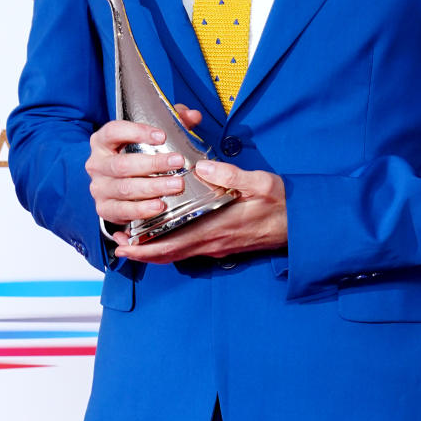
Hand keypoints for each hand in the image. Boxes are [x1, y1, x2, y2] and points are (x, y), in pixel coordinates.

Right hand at [84, 105, 201, 229]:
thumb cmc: (136, 156)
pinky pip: (122, 210)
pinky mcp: (105, 209)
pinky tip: (160, 205)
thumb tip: (193, 116)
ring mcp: (99, 188)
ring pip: (125, 188)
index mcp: (102, 141)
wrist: (120, 188)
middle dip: (153, 164)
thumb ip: (172, 122)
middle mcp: (96, 164)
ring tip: (176, 185)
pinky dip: (142, 209)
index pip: (114, 131)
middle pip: (123, 164)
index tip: (162, 136)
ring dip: (153, 187)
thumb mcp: (151, 136)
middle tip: (178, 162)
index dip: (137, 132)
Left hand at [114, 156, 287, 264]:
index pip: (173, 244)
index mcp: (218, 228)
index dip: (146, 248)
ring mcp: (219, 246)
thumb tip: (202, 166)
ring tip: (133, 239)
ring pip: (179, 252)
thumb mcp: (262, 183)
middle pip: (170, 253)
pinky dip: (172, 245)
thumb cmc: (284, 204)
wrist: (304, 226)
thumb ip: (231, 175)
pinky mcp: (224, 244)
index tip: (123, 245)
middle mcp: (214, 242)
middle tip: (117, 243)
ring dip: (155, 249)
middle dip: (142, 251)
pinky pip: (191, 248)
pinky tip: (165, 234)